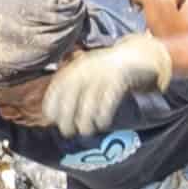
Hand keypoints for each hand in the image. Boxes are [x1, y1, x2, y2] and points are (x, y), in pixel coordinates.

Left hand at [33, 35, 175, 135]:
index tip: (52, 120)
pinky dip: (103, 116)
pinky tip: (102, 124)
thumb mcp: (84, 75)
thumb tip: (50, 117)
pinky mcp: (120, 79)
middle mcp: (86, 69)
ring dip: (85, 122)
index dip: (52, 106)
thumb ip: (69, 91)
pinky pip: (108, 102)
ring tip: (86, 131)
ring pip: (88, 104)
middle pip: (70, 99)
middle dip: (66, 119)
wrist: (136, 56)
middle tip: (68, 132)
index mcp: (75, 68)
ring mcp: (103, 73)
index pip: (56, 88)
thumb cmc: (105, 74)